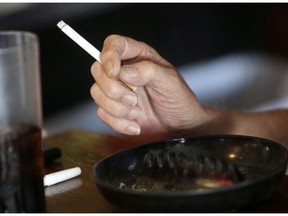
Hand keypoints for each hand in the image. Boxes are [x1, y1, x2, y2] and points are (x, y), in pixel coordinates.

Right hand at [90, 34, 208, 137]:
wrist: (179, 127)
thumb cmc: (179, 100)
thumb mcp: (171, 82)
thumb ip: (149, 72)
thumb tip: (125, 71)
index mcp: (139, 57)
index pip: (114, 44)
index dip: (108, 55)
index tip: (114, 72)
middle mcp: (124, 71)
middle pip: (98, 70)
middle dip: (114, 89)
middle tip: (134, 99)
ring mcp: (117, 91)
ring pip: (96, 93)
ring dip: (117, 108)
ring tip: (138, 113)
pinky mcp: (113, 110)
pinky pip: (102, 114)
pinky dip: (118, 123)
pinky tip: (135, 124)